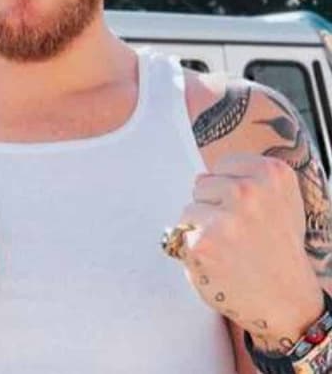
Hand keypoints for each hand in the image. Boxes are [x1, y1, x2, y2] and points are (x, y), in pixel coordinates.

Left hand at [173, 153, 323, 351]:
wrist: (287, 301)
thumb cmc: (277, 250)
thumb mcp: (279, 204)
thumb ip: (246, 181)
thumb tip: (200, 175)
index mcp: (272, 174)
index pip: (222, 165)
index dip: (228, 191)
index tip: (249, 213)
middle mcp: (250, 190)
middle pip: (201, 184)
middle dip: (213, 209)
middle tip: (240, 236)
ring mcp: (227, 216)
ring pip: (189, 209)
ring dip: (201, 229)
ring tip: (229, 249)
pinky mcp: (204, 241)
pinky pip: (180, 233)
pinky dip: (192, 249)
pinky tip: (218, 261)